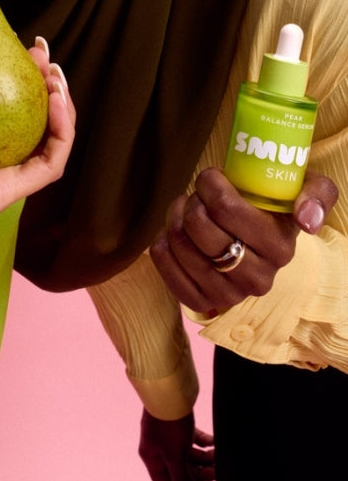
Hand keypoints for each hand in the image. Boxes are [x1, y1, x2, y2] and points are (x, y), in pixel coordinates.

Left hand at [0, 43, 74, 358]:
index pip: (5, 107)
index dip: (19, 77)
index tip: (22, 45)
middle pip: (34, 122)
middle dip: (46, 85)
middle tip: (43, 55)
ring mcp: (3, 178)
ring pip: (51, 142)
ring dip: (63, 107)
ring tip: (57, 78)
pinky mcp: (9, 194)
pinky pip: (48, 164)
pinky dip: (62, 135)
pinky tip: (58, 103)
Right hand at [138, 409, 214, 480]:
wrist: (169, 390)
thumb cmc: (168, 424)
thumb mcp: (175, 456)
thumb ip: (182, 480)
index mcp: (152, 459)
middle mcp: (158, 450)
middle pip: (182, 473)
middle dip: (200, 476)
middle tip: (217, 473)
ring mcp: (169, 437)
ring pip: (190, 457)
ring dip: (206, 460)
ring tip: (219, 457)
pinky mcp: (179, 425)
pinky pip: (194, 441)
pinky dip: (205, 445)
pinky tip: (215, 444)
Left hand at [149, 166, 338, 316]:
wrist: (256, 240)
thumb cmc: (273, 208)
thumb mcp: (304, 189)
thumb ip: (317, 195)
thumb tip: (307, 219)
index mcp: (280, 249)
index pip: (226, 208)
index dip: (209, 185)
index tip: (211, 178)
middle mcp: (258, 278)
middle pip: (198, 226)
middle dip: (192, 202)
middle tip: (198, 197)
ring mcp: (229, 294)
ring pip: (180, 245)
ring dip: (175, 220)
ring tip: (186, 213)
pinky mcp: (203, 302)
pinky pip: (167, 272)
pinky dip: (162, 247)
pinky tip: (172, 235)